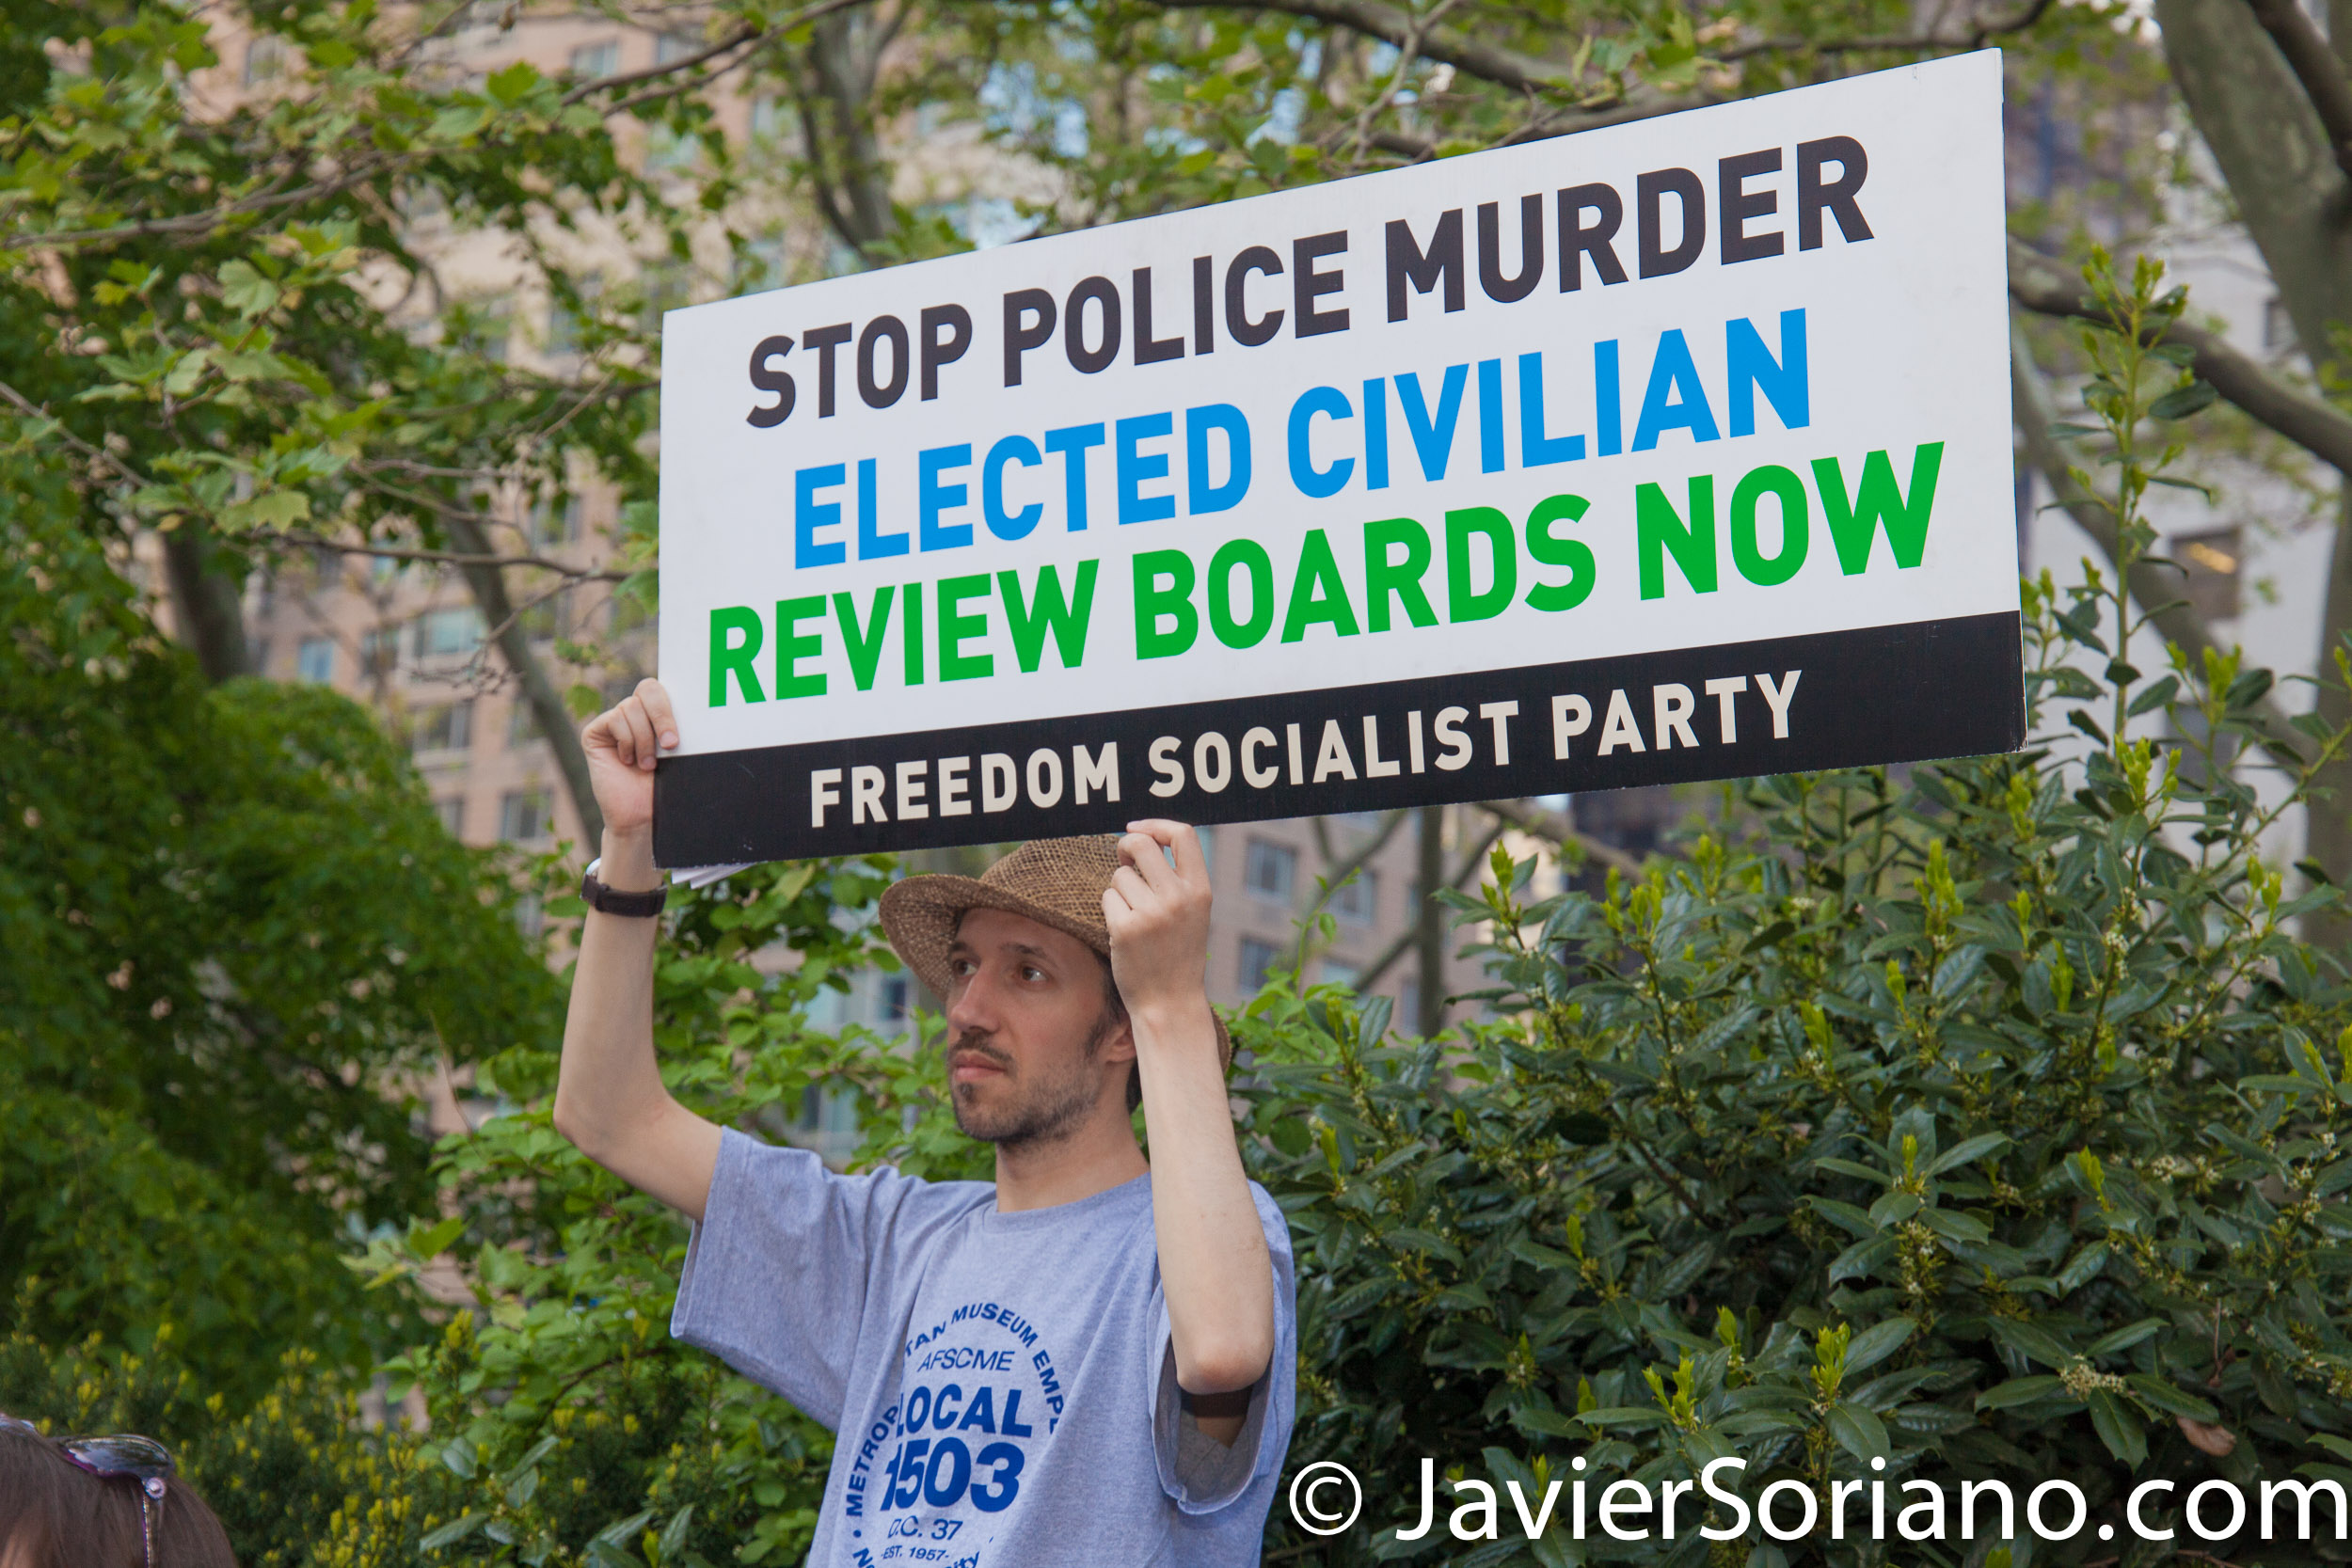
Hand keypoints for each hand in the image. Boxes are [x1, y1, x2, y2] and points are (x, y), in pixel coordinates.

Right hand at [581, 678, 677, 840]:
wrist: (640, 816)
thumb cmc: (663, 787)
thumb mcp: (678, 753)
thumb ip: (678, 727)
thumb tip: (696, 703)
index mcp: (656, 714)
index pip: (663, 689)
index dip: (672, 705)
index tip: (680, 735)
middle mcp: (633, 713)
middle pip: (648, 689)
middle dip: (662, 716)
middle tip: (671, 745)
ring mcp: (613, 722)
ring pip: (632, 707)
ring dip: (644, 739)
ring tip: (647, 765)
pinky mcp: (594, 732)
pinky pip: (614, 719)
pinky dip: (627, 741)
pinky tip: (628, 761)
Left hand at [1103, 821, 1212, 1024]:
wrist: (1170, 1003)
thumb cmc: (1177, 953)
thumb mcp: (1192, 911)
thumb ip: (1175, 878)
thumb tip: (1139, 837)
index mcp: (1201, 890)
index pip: (1183, 834)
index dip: (1156, 825)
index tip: (1138, 828)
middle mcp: (1179, 898)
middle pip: (1141, 844)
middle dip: (1125, 847)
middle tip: (1124, 861)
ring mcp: (1152, 913)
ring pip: (1120, 875)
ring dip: (1120, 891)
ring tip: (1135, 918)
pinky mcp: (1126, 929)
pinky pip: (1108, 898)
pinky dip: (1111, 911)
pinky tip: (1125, 934)